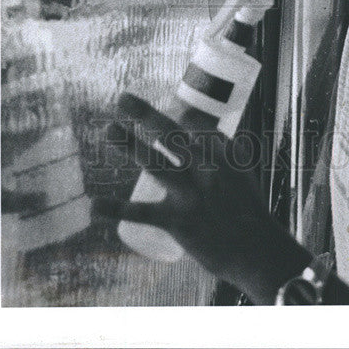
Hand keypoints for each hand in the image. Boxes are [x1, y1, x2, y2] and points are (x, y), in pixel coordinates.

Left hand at [94, 93, 309, 302]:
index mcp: (223, 152)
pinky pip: (142, 212)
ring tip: (109, 130)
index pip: (195, 122)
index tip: (170, 115)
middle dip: (145, 114)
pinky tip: (94, 205)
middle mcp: (206, 168)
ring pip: (154, 163)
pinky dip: (116, 209)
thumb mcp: (241, 168)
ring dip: (129, 145)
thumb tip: (194, 122)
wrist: (255, 250)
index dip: (180, 114)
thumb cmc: (247, 207)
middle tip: (123, 98)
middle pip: (171, 134)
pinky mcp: (177, 220)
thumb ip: (219, 146)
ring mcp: (190, 193)